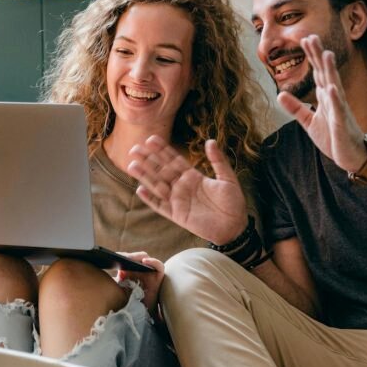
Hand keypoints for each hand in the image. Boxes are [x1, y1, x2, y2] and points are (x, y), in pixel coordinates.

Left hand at [116, 252, 164, 311]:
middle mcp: (140, 270)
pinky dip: (153, 262)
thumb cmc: (128, 301)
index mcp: (130, 271)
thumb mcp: (118, 289)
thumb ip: (114, 281)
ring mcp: (149, 272)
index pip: (127, 259)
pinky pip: (159, 266)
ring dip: (138, 256)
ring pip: (146, 259)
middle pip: (136, 258)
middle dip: (128, 256)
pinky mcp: (158, 277)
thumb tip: (106, 272)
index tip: (112, 257)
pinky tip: (145, 261)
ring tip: (130, 258)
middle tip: (121, 257)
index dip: (121, 256)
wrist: (138, 314)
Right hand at [127, 136, 247, 245]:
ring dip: (145, 176)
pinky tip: (140, 190)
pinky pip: (160, 206)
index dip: (162, 150)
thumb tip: (210, 141)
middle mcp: (183, 186)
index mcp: (193, 176)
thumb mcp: (227, 178)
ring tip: (131, 165)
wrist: (234, 226)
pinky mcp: (177, 215)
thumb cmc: (233, 203)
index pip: (174, 160)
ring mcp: (179, 201)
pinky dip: (150, 199)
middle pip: (161, 170)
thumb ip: (218, 161)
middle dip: (148, 160)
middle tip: (134, 149)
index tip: (151, 139)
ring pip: (157, 186)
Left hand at [277, 36, 365, 172]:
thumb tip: (280, 94)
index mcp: (326, 98)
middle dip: (318, 56)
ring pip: (334, 86)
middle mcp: (334, 99)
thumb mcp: (309, 122)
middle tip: (311, 36)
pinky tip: (331, 88)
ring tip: (326, 54)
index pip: (317, 73)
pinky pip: (338, 110)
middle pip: (325, 73)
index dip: (312, 56)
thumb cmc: (334, 137)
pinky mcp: (342, 124)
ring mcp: (339, 110)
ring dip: (330, 71)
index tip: (305, 38)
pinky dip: (335, 99)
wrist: (353, 157)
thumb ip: (296, 108)